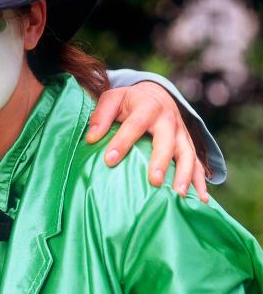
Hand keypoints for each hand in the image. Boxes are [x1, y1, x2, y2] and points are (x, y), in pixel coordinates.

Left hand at [86, 82, 209, 202]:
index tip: (109, 160)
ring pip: (187, 154)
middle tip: (154, 181)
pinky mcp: (188, 145)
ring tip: (179, 195)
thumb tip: (91, 138)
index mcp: (148, 107)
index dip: (122, 142)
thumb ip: (101, 116)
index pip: (135, 125)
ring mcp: (182, 134)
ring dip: (185, 175)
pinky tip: (202, 200)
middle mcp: (168, 120)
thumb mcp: (112, 99)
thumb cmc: (129, 101)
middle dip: (161, 161)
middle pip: (167, 141)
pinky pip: (198, 164)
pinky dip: (200, 182)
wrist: (156, 94)